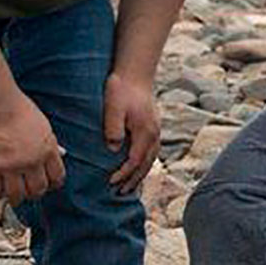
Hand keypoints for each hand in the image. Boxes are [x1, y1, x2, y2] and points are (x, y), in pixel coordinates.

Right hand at [0, 89, 64, 205]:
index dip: (52, 183)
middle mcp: (31, 161)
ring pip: (17, 195)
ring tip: (13, 195)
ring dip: (16, 198)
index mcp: (47, 149)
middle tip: (29, 190)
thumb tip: (57, 155)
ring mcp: (9, 166)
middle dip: (34, 192)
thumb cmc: (14, 107)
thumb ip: (47, 143)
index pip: (57, 177)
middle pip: (37, 190)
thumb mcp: (41, 124)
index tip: (48, 184)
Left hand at [102, 70, 160, 194]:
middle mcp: (154, 134)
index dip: (123, 174)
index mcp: (145, 132)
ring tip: (130, 186)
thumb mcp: (113, 108)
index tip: (110, 182)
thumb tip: (114, 149)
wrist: (135, 72)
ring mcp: (156, 130)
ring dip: (140, 174)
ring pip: (151, 159)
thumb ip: (113, 129)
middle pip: (146, 164)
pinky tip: (138, 166)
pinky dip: (145, 163)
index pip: (135, 161)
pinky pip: (152, 151)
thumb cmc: (122, 89)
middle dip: (133, 180)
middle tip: (120, 193)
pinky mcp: (152, 126)